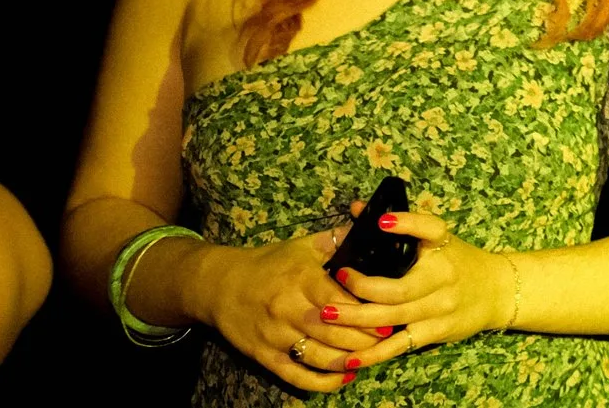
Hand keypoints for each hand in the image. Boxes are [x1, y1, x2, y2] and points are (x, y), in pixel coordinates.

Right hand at [191, 226, 374, 391]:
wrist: (219, 286)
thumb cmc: (268, 264)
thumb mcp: (302, 246)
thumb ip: (338, 239)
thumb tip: (372, 225)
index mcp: (301, 279)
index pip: (339, 299)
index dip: (366, 308)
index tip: (389, 312)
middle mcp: (288, 309)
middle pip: (333, 331)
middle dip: (365, 338)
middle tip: (388, 337)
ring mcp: (276, 336)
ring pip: (318, 356)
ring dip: (349, 361)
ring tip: (372, 357)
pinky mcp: (265, 357)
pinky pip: (297, 376)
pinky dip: (323, 382)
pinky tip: (344, 377)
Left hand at [322, 211, 513, 367]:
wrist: (497, 290)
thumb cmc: (458, 261)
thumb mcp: (438, 239)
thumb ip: (399, 227)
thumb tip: (356, 208)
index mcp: (444, 246)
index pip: (430, 229)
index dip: (406, 224)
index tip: (380, 221)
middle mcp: (443, 278)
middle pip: (399, 288)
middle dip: (362, 287)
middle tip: (335, 278)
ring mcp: (439, 308)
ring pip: (394, 318)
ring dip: (357, 318)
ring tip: (327, 314)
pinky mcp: (436, 331)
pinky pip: (400, 345)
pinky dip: (374, 353)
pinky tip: (350, 358)